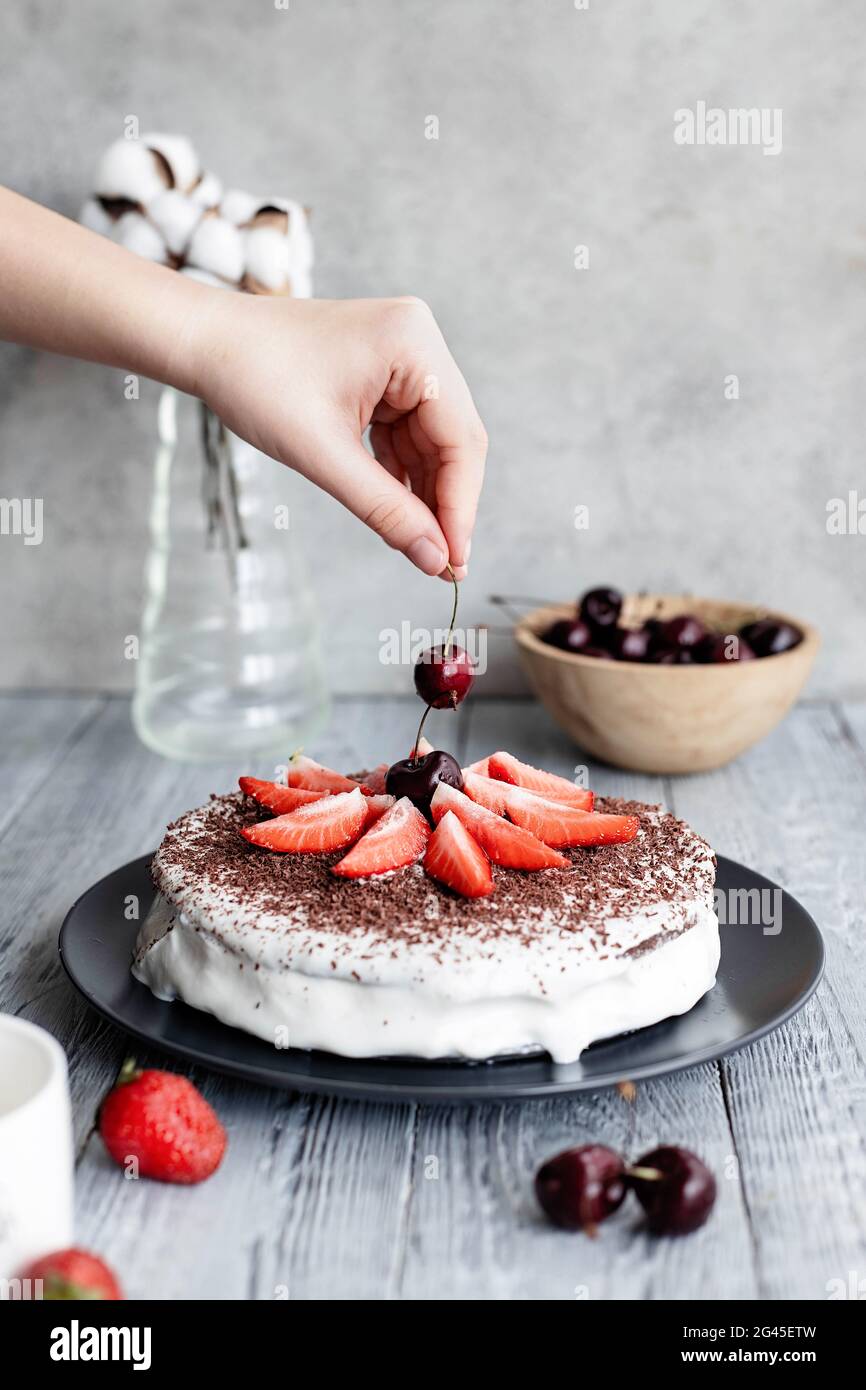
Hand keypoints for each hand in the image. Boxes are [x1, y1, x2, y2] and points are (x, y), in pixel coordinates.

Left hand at [191, 294, 486, 577]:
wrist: (206, 343)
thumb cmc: (254, 380)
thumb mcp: (322, 454)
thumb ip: (384, 509)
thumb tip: (435, 559)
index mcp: (413, 344)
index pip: (460, 438)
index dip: (460, 506)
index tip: (454, 562)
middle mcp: (418, 342)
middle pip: (452, 441)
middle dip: (444, 504)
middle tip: (443, 566)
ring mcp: (402, 358)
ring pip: (431, 443)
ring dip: (424, 494)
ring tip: (420, 548)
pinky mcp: (383, 375)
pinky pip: (406, 434)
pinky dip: (400, 475)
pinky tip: (397, 513)